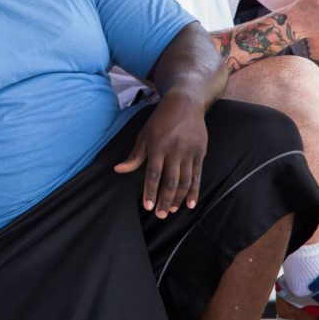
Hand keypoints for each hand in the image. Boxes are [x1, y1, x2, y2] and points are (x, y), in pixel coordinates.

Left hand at [114, 95, 206, 217]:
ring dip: (178, 198)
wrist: (185, 104)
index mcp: (158, 147)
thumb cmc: (160, 121)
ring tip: (172, 211)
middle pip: (170, 181)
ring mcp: (189, 153)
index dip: (150, 191)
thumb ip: (134, 156)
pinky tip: (190, 203)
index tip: (148, 207)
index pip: (153, 174)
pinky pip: (197, 176)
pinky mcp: (200, 153)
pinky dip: (194, 191)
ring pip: (184, 181)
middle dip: (165, 200)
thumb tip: (118, 170)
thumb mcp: (144, 135)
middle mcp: (174, 151)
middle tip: (161, 215)